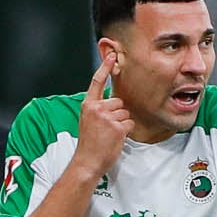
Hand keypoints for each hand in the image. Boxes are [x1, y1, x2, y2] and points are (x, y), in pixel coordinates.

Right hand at [72, 57, 130, 177]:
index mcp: (88, 105)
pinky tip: (115, 138)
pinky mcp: (117, 127)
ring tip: (109, 134)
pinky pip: (129, 123)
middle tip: (106, 128)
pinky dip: (126, 131)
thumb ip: (98, 108)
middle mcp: (97, 108)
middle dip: (117, 113)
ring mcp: (107, 117)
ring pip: (125, 113)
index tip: (112, 56)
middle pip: (118, 101)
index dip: (105, 68)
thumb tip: (114, 102)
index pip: (97, 82)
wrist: (87, 161)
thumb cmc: (89, 143)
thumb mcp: (88, 120)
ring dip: (121, 123)